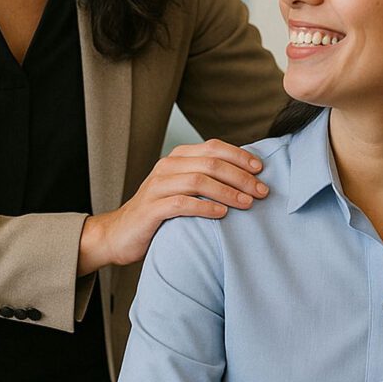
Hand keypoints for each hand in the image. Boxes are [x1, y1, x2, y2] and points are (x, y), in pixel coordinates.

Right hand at [77, 140, 268, 271]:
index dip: (240, 156)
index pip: (214, 147)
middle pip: (210, 163)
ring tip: (247, 203)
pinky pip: (182, 204)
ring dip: (228, 192)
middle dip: (240, 176)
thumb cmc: (160, 212)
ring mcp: (157, 186)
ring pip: (198, 181)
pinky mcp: (151, 209)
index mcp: (178, 157)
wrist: (120, 234)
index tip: (261, 170)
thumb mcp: (184, 189)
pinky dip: (205, 207)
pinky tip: (222, 214)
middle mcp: (167, 167)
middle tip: (261, 191)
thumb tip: (248, 177)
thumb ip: (208, 178)